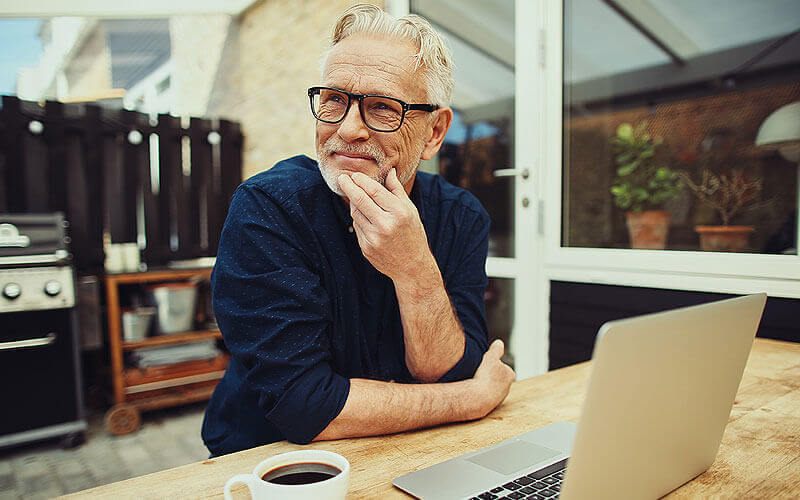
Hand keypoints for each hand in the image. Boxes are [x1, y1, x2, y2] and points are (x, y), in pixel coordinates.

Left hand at [337, 169, 434, 283]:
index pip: (374, 191)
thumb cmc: (413, 234)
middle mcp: (386, 225)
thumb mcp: (410, 210)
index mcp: (399, 213)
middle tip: (342, 177)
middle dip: (348, 186)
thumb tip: (388, 170)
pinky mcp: (366, 248)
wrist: (412, 266)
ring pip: (355, 214)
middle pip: (359, 200)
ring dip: (353, 203)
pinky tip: (364, 216)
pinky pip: (357, 227)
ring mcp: (374, 238)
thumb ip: (397, 190)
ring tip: (355, 197)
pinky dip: (358, 219)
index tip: (354, 175)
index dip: (361, 180)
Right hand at [470, 339, 514, 418]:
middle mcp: (507, 387)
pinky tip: (473, 390)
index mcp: (510, 374)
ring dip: (484, 384)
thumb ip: (496, 349)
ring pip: (491, 388)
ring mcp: (499, 398)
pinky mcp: (490, 406)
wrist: (477, 397)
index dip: (493, 364)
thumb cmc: (485, 377)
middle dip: (490, 375)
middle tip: (480, 372)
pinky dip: (480, 393)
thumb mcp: (491, 357)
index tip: (486, 364)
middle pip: (498, 378)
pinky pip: (484, 396)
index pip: (503, 366)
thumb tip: (499, 343)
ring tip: (475, 381)